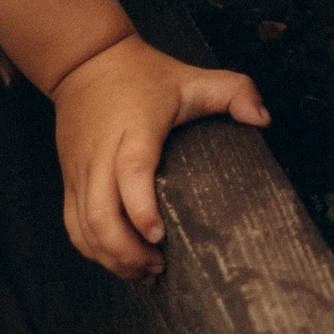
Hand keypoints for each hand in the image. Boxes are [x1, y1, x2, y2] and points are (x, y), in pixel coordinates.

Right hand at [48, 35, 268, 280]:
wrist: (84, 62)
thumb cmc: (143, 76)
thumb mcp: (192, 77)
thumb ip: (234, 91)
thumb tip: (263, 120)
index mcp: (135, 129)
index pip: (131, 171)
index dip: (142, 208)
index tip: (160, 236)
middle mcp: (102, 153)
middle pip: (100, 213)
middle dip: (126, 250)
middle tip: (159, 266)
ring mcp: (81, 170)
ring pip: (83, 227)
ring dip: (110, 257)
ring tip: (144, 271)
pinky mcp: (70, 180)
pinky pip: (73, 225)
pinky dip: (93, 250)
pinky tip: (119, 260)